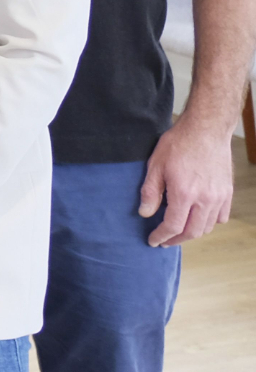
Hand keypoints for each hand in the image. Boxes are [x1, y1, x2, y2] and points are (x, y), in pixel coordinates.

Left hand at [140, 118, 237, 246]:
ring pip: (207, 227)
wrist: (207, 130)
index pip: (173, 226)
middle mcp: (205, 199)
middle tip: (164, 240)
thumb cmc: (179, 144)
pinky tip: (198, 219)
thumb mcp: (156, 165)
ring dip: (192, 232)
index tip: (153, 241)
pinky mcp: (227, 192)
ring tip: (179, 231)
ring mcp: (219, 197)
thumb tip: (145, 213)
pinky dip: (209, 223)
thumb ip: (150, 192)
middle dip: (176, 239)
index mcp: (184, 193)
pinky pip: (221, 217)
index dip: (162, 236)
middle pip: (192, 232)